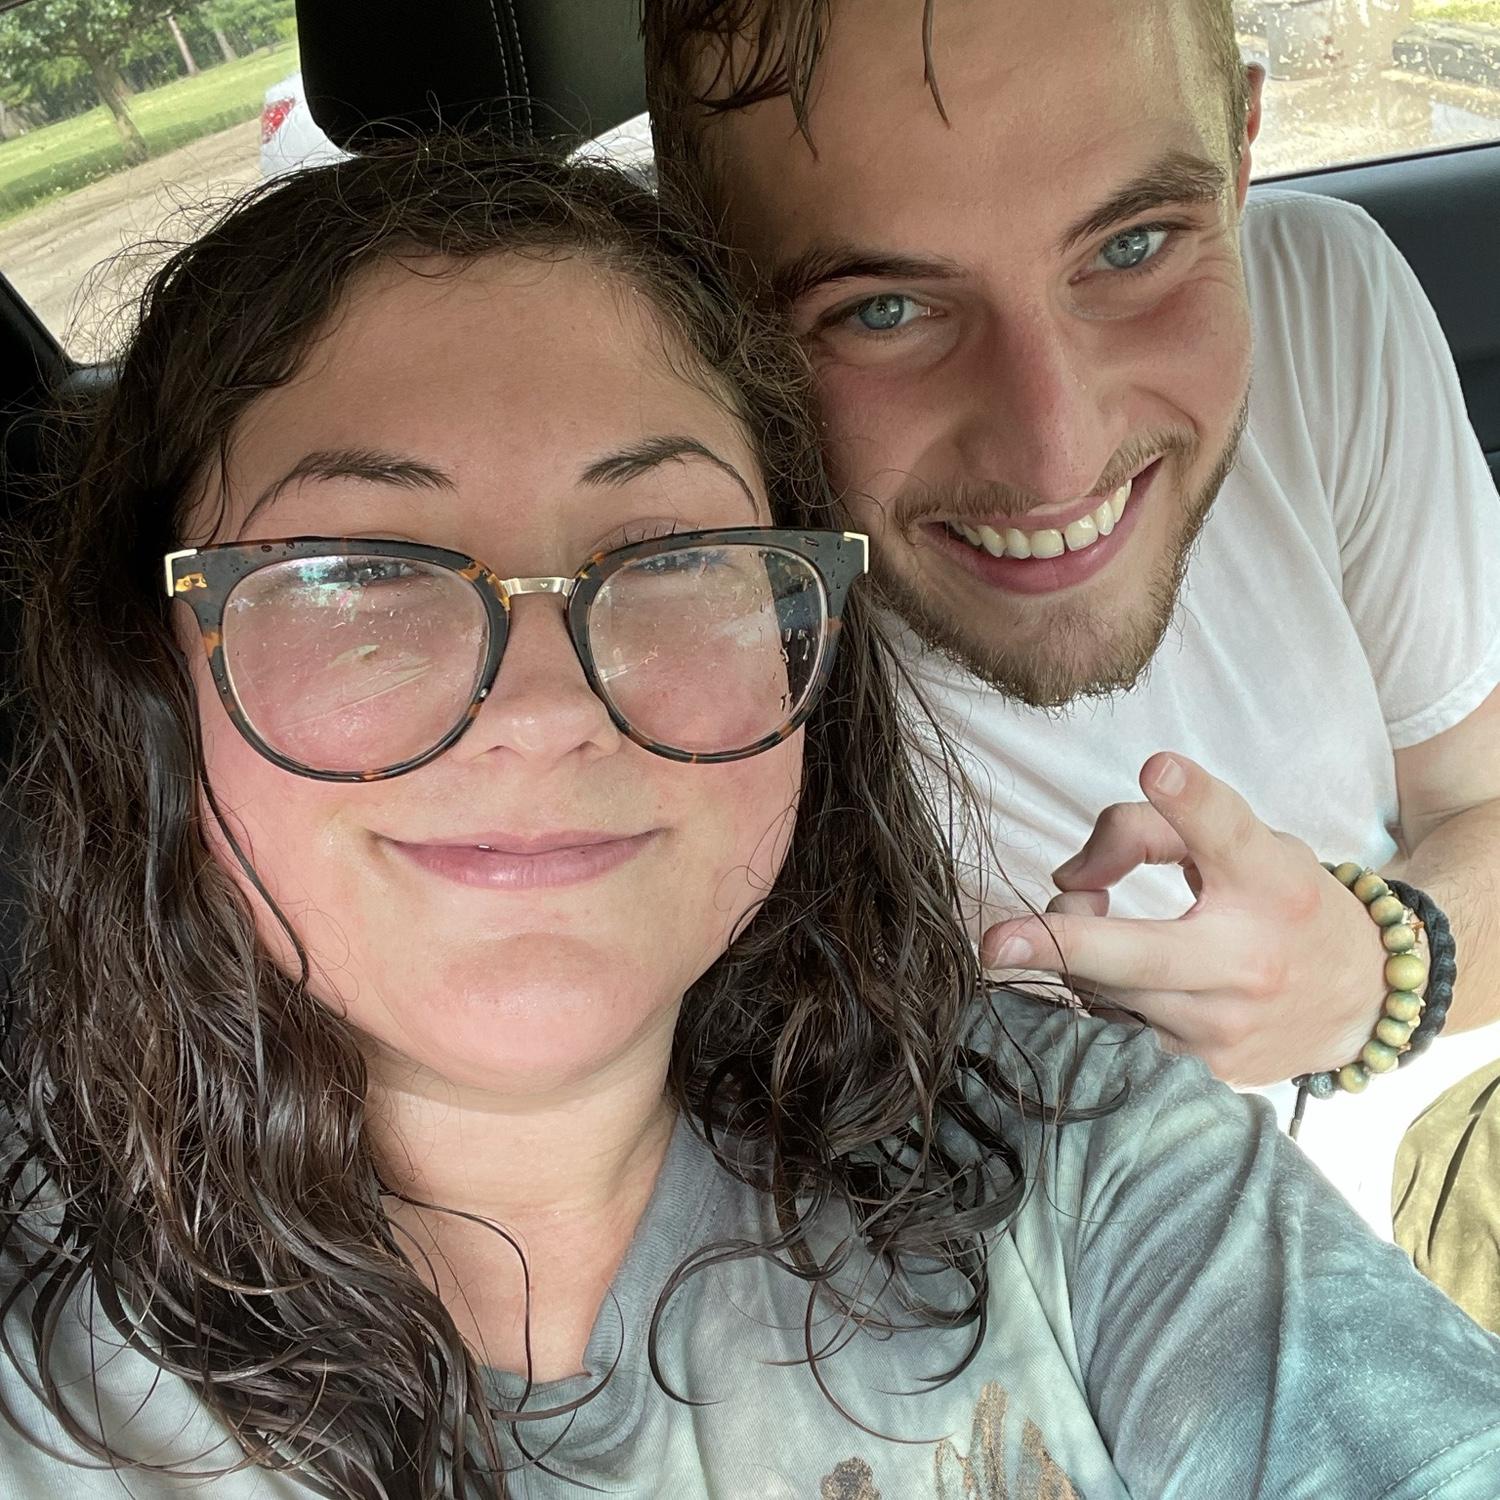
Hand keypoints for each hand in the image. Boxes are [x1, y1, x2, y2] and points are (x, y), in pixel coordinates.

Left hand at [980, 753, 1388, 1086]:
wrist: (1362, 1001)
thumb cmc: (1282, 902)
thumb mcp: (1246, 844)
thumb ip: (1153, 830)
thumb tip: (1069, 874)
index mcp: (1270, 883)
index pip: (1226, 833)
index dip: (1191, 800)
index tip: (1158, 768)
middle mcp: (1251, 961)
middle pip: (1142, 951)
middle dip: (1062, 945)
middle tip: (997, 944)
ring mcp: (1225, 1027)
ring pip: (1111, 993)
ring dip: (1074, 956)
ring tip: (1088, 922)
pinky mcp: (1207, 1072)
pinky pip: (1121, 1030)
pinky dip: (1099, 996)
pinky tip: (1108, 974)